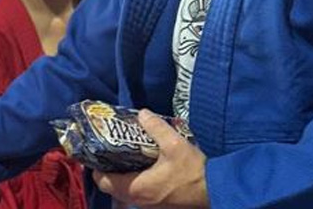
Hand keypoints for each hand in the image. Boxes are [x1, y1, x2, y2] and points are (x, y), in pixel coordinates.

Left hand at [92, 109, 208, 207]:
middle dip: (107, 171)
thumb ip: (155, 127)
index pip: (103, 181)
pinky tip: (140, 166)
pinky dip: (132, 182)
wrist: (216, 190)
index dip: (96, 167)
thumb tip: (141, 113)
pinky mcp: (158, 204)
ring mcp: (148, 204)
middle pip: (111, 188)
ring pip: (124, 192)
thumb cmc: (192, 171)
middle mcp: (138, 199)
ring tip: (123, 156)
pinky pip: (136, 194)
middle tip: (109, 151)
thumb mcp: (174, 144)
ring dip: (120, 177)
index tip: (97, 151)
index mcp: (136, 188)